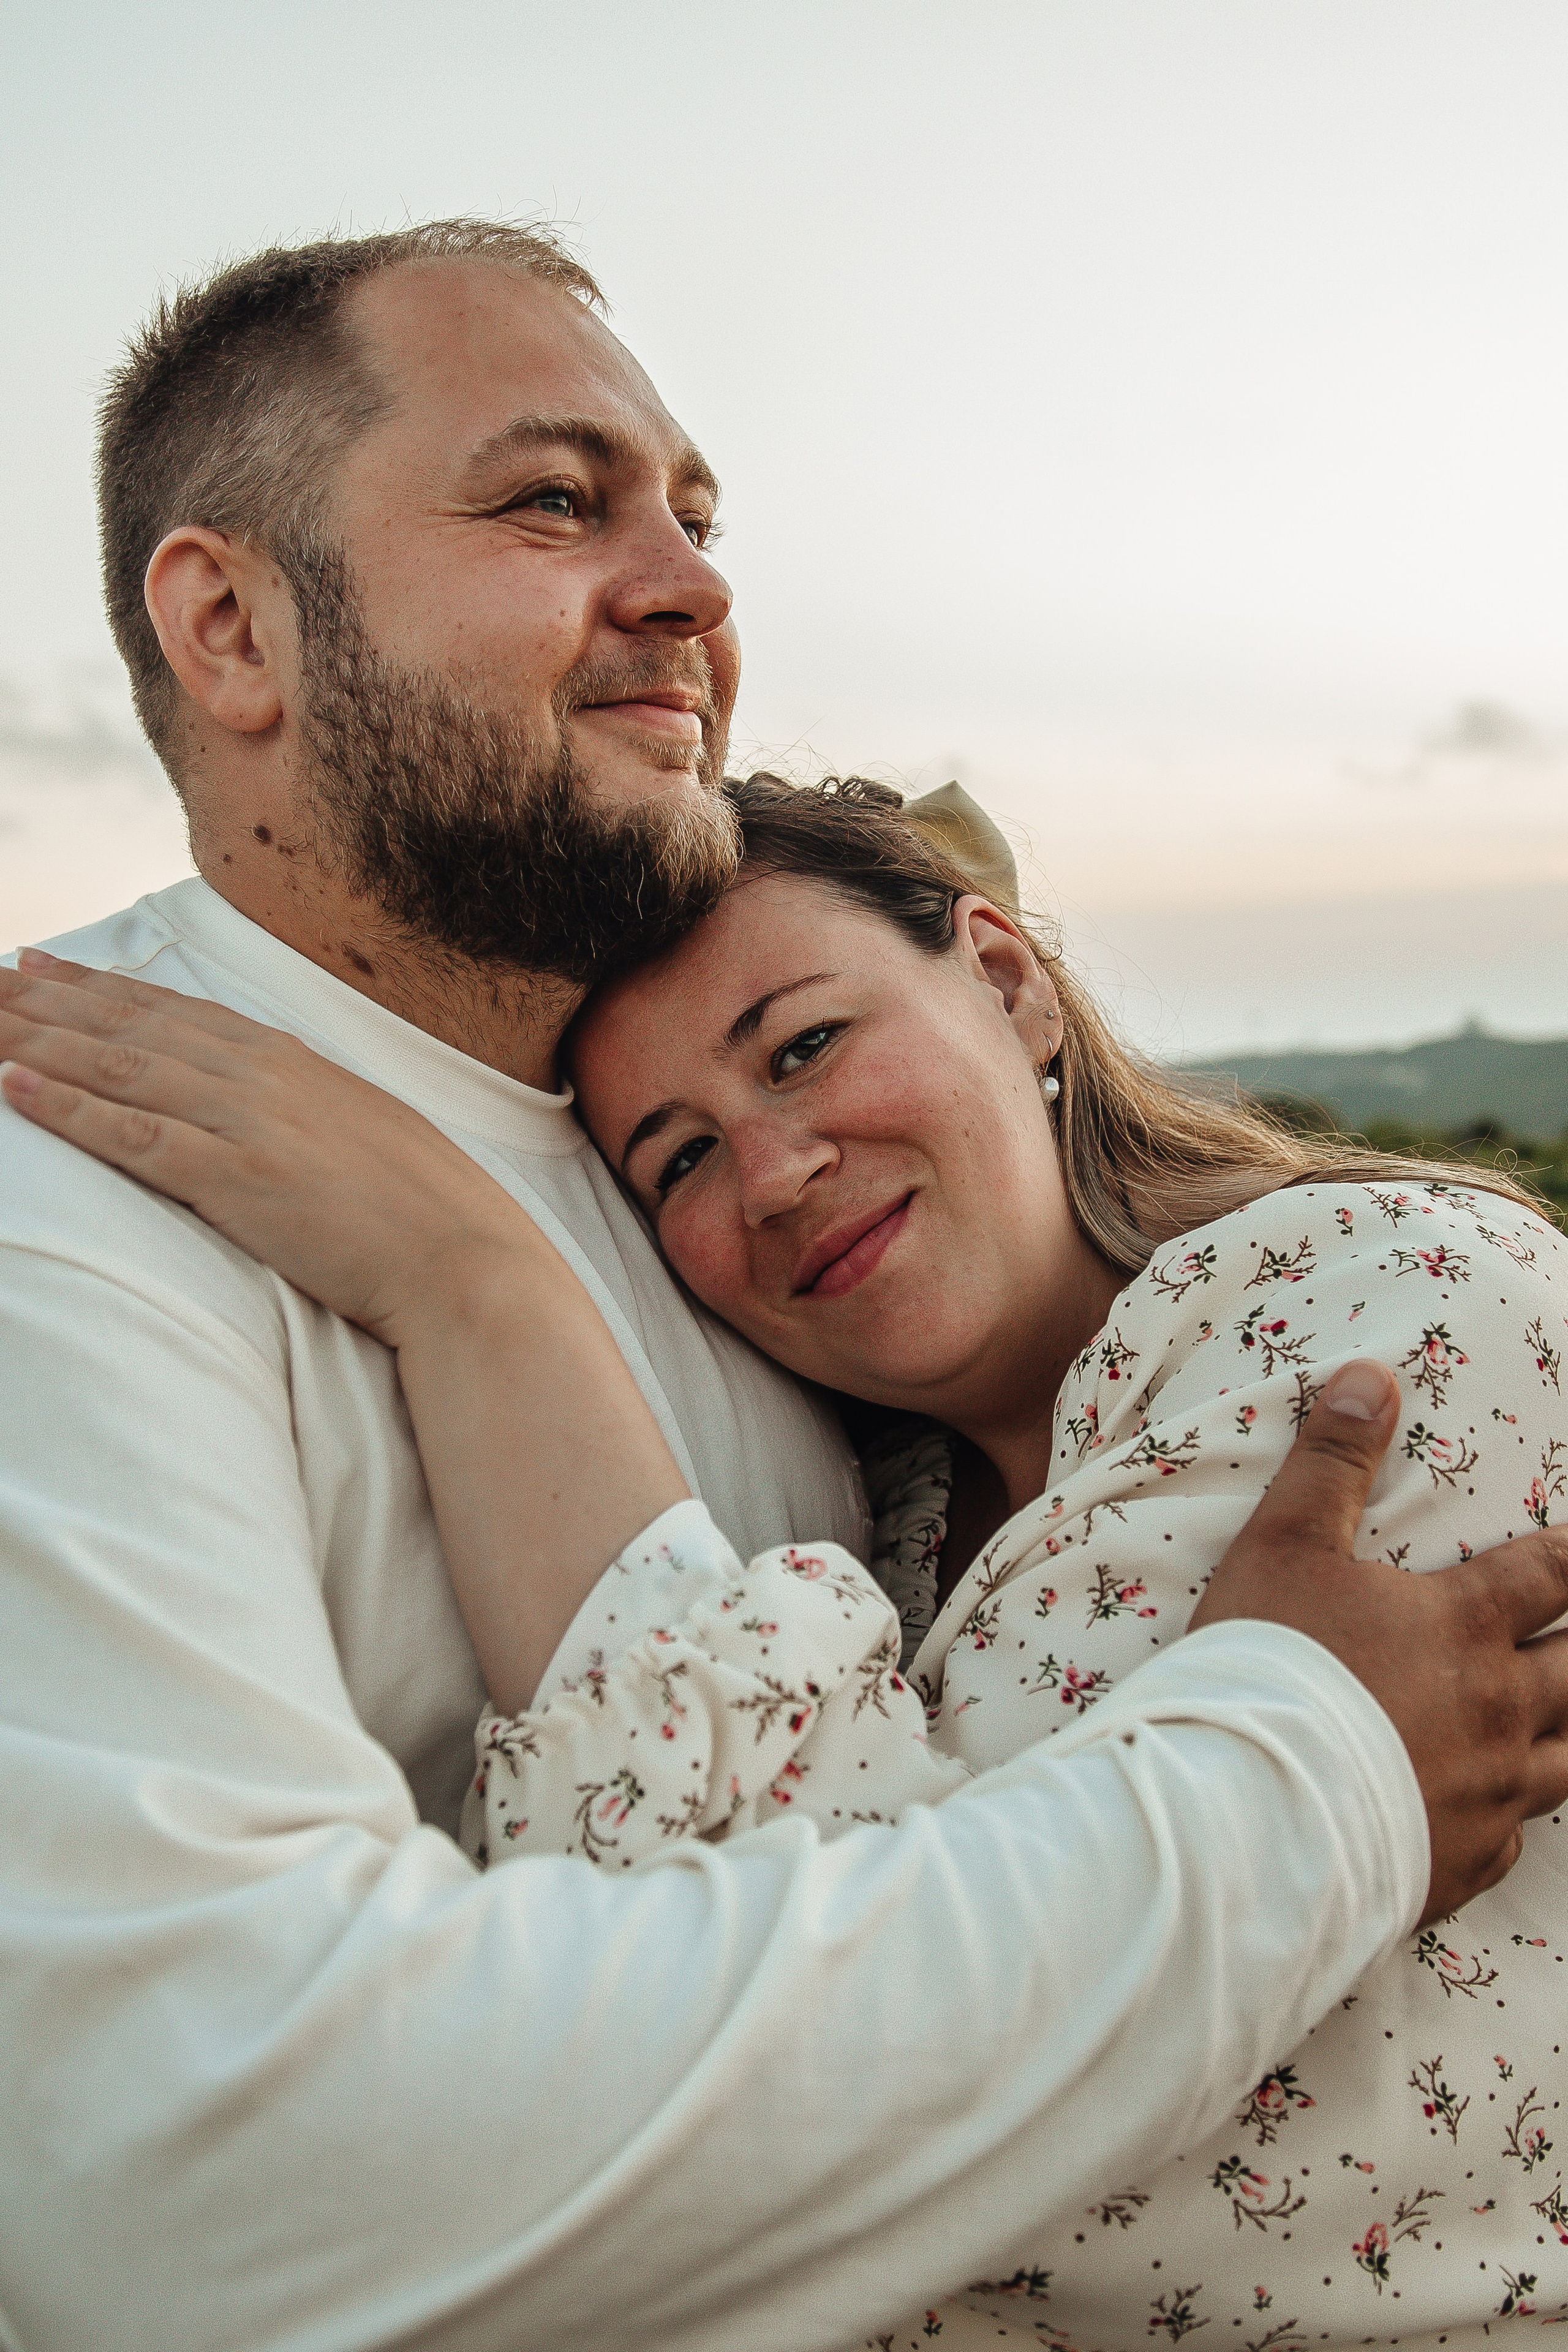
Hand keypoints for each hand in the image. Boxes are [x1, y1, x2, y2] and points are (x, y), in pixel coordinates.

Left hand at [0, 948, 688, 1710]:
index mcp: (294, 1061)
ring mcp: (248, 1122)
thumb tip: (275, 1107)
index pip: (174, 1012)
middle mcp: (263, 1075)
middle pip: (132, 1026)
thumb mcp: (365, 1132)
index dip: (101, 987)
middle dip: (49, 999)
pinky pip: (132, 1135)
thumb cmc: (426, 1213)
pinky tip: (12, 1087)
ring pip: (118, 1067)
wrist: (466, 1259)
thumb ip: (308, 1108)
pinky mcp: (235, 1177)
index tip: (42, 967)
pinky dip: (66, 1108)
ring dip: (38, 1040)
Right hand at [1192, 1358, 1567, 1923]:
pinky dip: (1511, 1817)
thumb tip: (1373, 1376)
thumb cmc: (1265, 1667)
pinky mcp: (1463, 1861)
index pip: (1554, 1573)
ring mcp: (1489, 1794)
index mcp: (1465, 1626)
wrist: (1244, 1811)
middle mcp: (1499, 1710)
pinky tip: (1495, 1815)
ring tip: (1567, 1719)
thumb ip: (1333, 1463)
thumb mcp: (1284, 1545)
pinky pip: (1513, 1838)